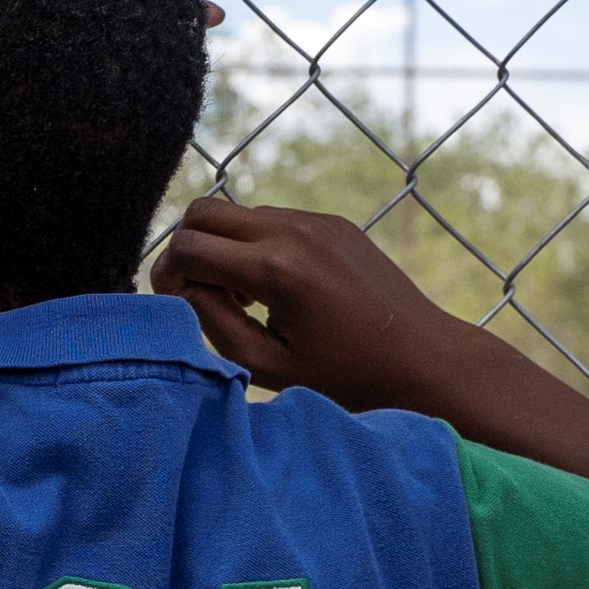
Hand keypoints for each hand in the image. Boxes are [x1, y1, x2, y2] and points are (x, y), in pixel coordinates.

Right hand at [154, 198, 470, 412]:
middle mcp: (293, 232)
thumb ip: (213, 323)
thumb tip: (182, 289)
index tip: (175, 303)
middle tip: (199, 293)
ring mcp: (316, 221)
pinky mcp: (332, 222)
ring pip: (236, 213)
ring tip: (244, 298)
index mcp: (275, 270)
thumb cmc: (346, 376)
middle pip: (202, 211)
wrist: (422, 358)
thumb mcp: (266, 366)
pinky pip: (273, 219)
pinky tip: (276, 289)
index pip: (187, 247)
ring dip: (223, 248)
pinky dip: (256, 246)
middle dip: (186, 250)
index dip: (166, 276)